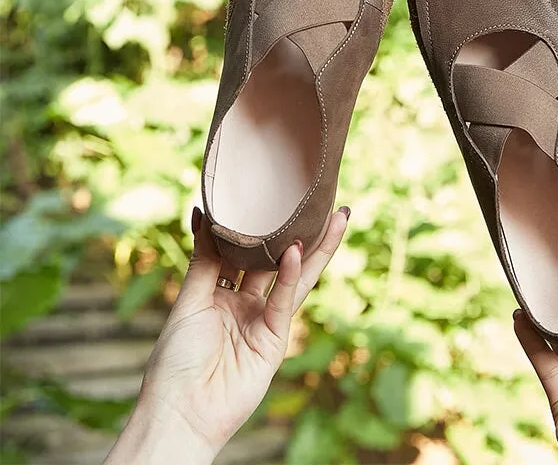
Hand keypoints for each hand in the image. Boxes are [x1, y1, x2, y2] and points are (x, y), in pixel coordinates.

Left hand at [106, 205, 349, 463]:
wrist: (180, 412)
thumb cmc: (175, 360)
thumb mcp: (189, 300)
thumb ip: (204, 259)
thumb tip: (203, 212)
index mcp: (221, 292)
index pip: (244, 249)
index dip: (258, 223)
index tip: (270, 192)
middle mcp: (246, 302)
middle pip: (277, 258)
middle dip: (299, 229)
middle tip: (321, 198)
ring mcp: (264, 319)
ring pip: (295, 275)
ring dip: (316, 247)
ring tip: (337, 215)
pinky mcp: (276, 339)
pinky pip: (285, 300)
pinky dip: (290, 276)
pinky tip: (296, 249)